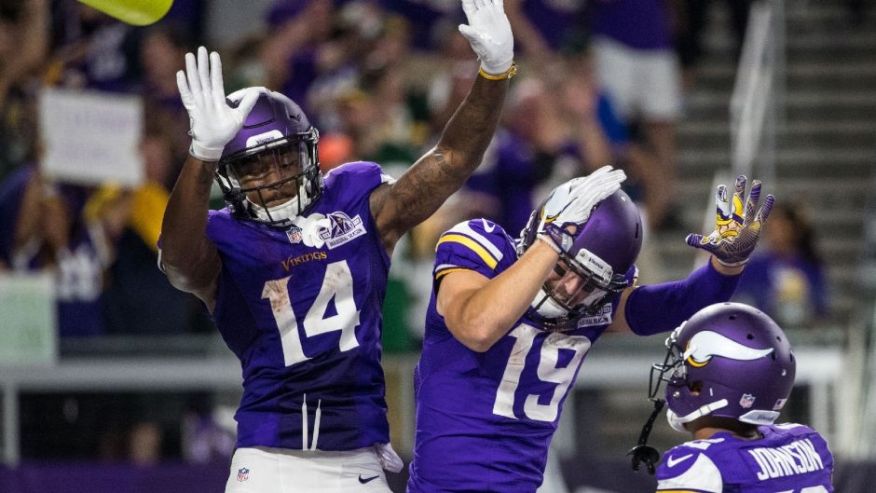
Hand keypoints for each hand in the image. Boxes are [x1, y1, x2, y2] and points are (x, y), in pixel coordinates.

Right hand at [176, 46, 259, 160]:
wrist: (215, 144)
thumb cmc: (225, 131)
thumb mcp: (240, 116)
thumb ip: (247, 103)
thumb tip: (258, 91)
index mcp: (218, 98)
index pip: (216, 79)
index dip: (215, 67)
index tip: (214, 54)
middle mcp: (207, 98)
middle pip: (204, 77)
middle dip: (203, 63)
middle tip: (201, 49)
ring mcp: (199, 103)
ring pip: (195, 83)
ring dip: (192, 69)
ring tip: (189, 56)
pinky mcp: (192, 110)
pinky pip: (186, 96)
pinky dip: (183, 86)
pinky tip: (181, 74)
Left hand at [458, 0, 513, 74]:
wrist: (499, 55)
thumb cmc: (486, 51)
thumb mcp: (477, 43)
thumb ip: (470, 34)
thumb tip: (461, 27)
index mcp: (473, 19)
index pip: (468, 3)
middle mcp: (480, 14)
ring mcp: (490, 14)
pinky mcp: (499, 15)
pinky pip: (497, 2)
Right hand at [537, 166, 626, 251]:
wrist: (550, 233)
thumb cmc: (554, 227)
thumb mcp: (559, 213)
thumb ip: (570, 209)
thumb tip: (580, 213)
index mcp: (566, 191)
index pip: (585, 181)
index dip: (597, 175)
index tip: (607, 171)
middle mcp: (572, 192)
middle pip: (594, 180)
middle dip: (607, 175)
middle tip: (619, 172)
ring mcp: (577, 197)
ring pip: (598, 185)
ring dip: (611, 179)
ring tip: (622, 176)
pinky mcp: (582, 204)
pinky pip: (598, 195)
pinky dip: (608, 189)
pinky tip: (617, 186)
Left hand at [686, 175, 774, 266]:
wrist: (732, 257)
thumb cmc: (721, 250)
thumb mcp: (710, 246)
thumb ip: (700, 242)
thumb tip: (687, 239)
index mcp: (724, 222)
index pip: (723, 208)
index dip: (722, 198)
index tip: (721, 187)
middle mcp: (735, 220)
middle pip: (738, 202)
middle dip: (740, 190)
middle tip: (741, 177)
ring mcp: (746, 222)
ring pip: (750, 206)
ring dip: (754, 195)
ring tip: (757, 182)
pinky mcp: (755, 228)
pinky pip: (762, 216)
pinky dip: (766, 208)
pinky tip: (771, 197)